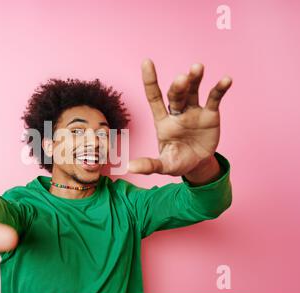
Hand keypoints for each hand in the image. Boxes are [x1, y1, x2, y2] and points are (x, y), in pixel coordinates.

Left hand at [128, 59, 231, 178]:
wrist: (197, 165)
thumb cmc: (176, 162)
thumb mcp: (163, 165)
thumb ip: (149, 165)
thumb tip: (129, 167)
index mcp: (162, 122)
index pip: (154, 97)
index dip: (150, 81)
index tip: (146, 62)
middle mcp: (177, 113)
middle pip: (176, 95)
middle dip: (179, 86)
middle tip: (182, 78)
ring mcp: (194, 112)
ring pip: (193, 92)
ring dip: (195, 79)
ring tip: (197, 67)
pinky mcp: (210, 115)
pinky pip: (214, 99)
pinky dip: (219, 89)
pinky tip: (226, 80)